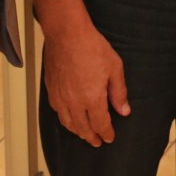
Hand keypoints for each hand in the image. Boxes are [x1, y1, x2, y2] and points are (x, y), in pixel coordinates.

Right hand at [42, 23, 129, 145]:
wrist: (67, 34)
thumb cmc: (91, 47)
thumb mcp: (114, 67)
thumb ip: (119, 92)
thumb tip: (124, 111)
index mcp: (92, 99)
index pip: (100, 124)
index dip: (106, 133)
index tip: (110, 138)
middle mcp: (74, 102)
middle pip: (83, 128)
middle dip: (92, 137)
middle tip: (97, 142)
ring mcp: (61, 97)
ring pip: (68, 123)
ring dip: (77, 131)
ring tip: (84, 134)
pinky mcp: (51, 89)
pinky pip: (58, 112)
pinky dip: (65, 120)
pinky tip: (69, 118)